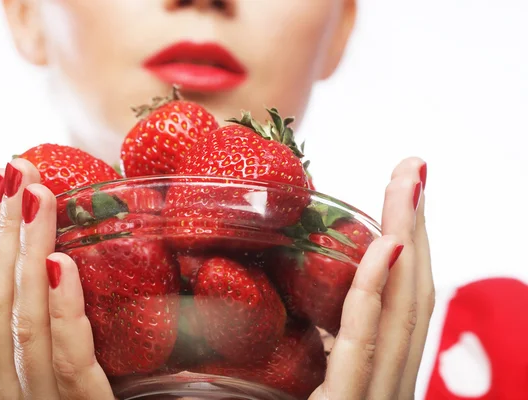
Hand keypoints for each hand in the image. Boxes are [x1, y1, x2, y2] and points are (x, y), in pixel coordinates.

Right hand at [0, 159, 114, 398]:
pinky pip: (68, 363)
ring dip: (25, 251)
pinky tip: (61, 264)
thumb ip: (58, 328)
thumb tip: (58, 264)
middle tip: (16, 168)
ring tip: (36, 194)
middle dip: (2, 229)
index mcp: (7, 371)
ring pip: (20, 323)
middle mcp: (10, 387)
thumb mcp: (66, 369)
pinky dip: (61, 312)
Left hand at [311, 157, 433, 399]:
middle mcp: (388, 381)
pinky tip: (390, 244)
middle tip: (413, 170)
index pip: (404, 303)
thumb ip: (322, 351)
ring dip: (407, 235)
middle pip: (412, 293)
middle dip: (415, 225)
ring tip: (408, 182)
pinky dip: (376, 289)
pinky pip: (362, 341)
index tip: (407, 197)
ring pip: (401, 306)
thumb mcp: (311, 384)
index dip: (413, 247)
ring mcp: (377, 395)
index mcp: (379, 375)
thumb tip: (308, 312)